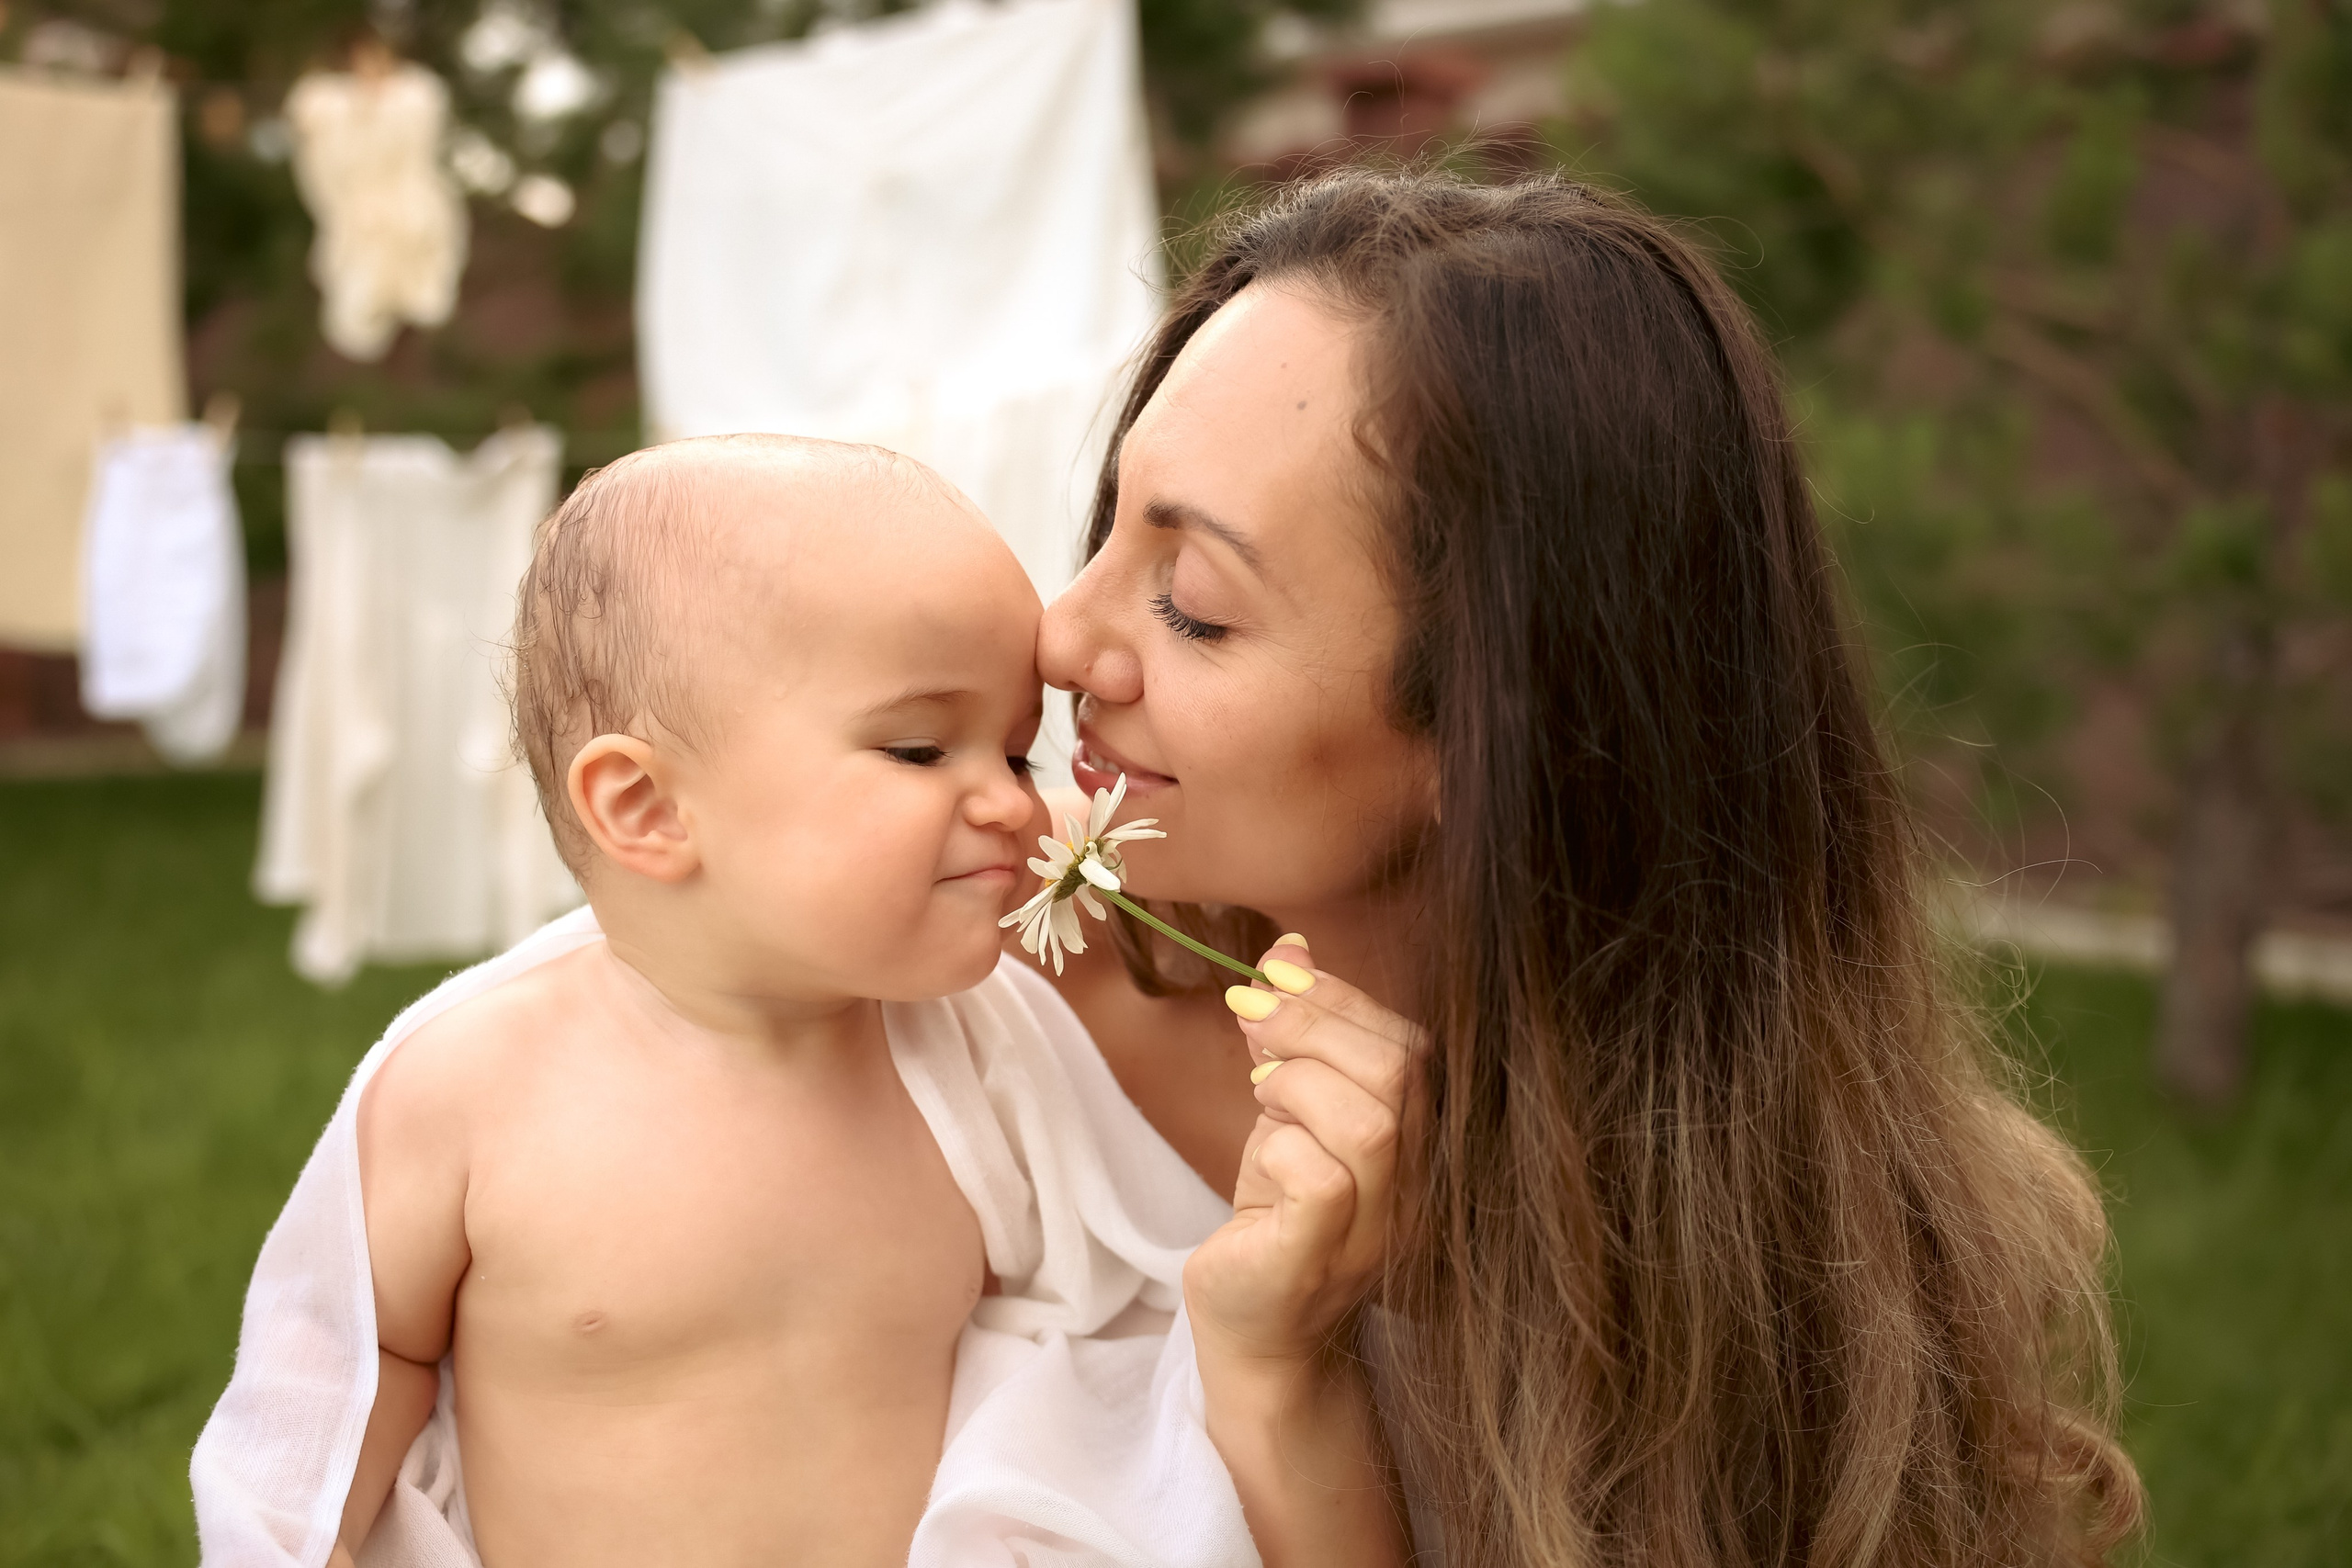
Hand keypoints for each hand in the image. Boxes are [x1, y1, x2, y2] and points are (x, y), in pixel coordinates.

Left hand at [1182, 935, 1424, 1373]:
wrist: (1258, 1328)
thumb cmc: (1279, 1213)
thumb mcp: (1290, 1109)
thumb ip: (1299, 1037)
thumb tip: (1289, 951)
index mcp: (1420, 1137)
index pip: (1409, 1044)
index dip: (1340, 995)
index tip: (1277, 972)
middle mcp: (1419, 1184)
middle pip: (1398, 1072)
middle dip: (1313, 1023)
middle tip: (1253, 1015)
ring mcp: (1379, 1228)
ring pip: (1368, 1123)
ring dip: (1296, 1084)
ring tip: (1261, 1091)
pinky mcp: (1325, 1259)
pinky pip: (1320, 1181)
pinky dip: (1278, 1148)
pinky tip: (1262, 1159)